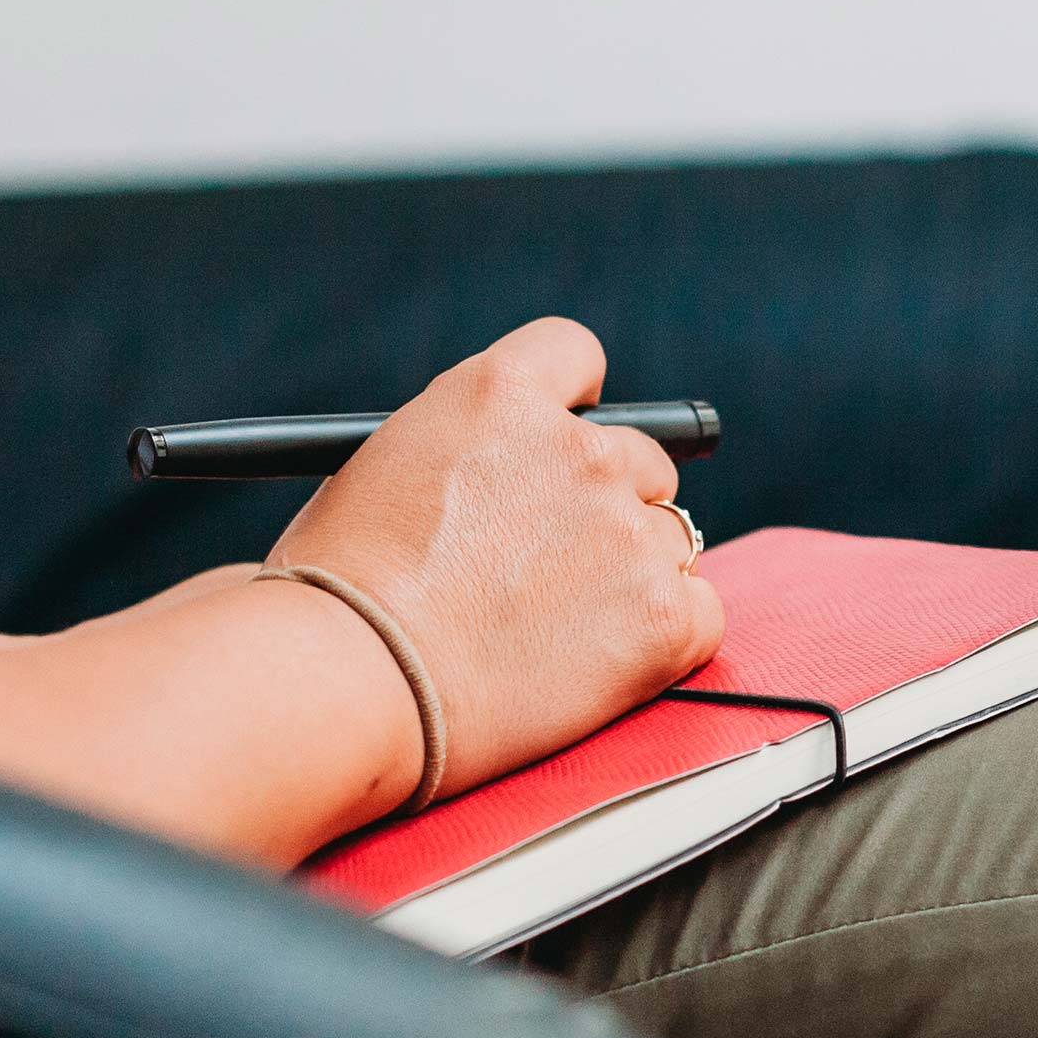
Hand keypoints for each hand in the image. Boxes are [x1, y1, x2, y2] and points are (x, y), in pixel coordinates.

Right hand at [265, 317, 724, 798]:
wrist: (350, 682)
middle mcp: (579, 448)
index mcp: (499, 394)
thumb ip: (460, 454)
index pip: (576, 356)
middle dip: (604, 508)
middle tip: (552, 569)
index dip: (575, 404)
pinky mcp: (662, 615)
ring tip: (555, 632)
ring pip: (668, 539)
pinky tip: (600, 665)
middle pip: (638, 459)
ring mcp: (626, 530)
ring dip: (630, 575)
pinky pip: (701, 612)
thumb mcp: (382, 470)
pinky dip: (664, 639)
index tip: (565, 440)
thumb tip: (493, 478)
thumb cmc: (336, 593)